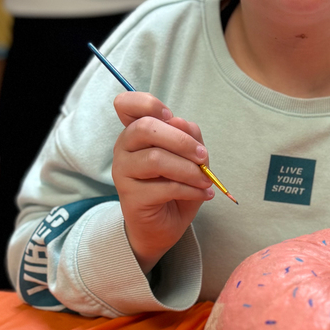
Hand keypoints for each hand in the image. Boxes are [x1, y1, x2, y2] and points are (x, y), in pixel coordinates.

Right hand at [112, 92, 214, 274]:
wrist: (163, 225)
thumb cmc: (175, 186)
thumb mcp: (189, 157)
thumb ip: (188, 136)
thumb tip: (182, 123)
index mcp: (135, 132)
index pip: (126, 104)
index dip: (148, 103)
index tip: (171, 117)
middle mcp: (123, 148)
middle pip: (146, 128)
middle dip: (181, 140)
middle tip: (202, 155)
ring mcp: (122, 172)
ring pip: (156, 159)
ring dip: (189, 170)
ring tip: (206, 181)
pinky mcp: (130, 197)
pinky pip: (164, 187)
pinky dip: (191, 190)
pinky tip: (203, 194)